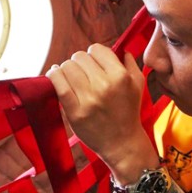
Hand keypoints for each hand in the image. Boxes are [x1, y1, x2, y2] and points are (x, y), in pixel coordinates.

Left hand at [47, 45, 156, 184]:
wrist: (122, 143)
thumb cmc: (129, 112)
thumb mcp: (138, 84)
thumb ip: (130, 63)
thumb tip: (119, 49)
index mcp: (120, 76)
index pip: (96, 49)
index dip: (94, 54)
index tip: (94, 64)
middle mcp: (104, 86)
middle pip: (79, 57)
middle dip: (79, 62)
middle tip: (82, 73)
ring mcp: (89, 100)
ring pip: (67, 67)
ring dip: (66, 69)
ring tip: (70, 76)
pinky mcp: (75, 112)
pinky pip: (58, 85)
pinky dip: (53, 76)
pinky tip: (55, 75)